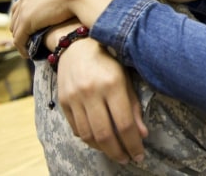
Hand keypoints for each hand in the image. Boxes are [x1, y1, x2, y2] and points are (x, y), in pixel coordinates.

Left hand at [10, 0, 74, 55]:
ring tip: (27, 49)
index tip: (30, 25)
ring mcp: (25, 10)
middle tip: (26, 39)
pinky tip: (27, 54)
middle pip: (16, 16)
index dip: (24, 15)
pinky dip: (21, 48)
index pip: (22, 3)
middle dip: (19, 28)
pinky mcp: (27, 23)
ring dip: (21, 40)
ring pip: (16, 30)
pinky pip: (19, 39)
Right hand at [57, 36, 147, 163]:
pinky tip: (99, 141)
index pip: (124, 124)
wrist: (78, 46)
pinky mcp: (63, 101)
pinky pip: (76, 128)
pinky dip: (88, 139)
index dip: (133, 144)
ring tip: (114, 152)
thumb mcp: (126, 78)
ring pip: (88, 135)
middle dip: (118, 152)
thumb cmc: (110, 60)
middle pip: (104, 134)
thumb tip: (142, 135)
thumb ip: (133, 107)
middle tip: (127, 159)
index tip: (139, 155)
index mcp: (112, 84)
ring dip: (102, 149)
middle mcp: (92, 92)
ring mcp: (75, 97)